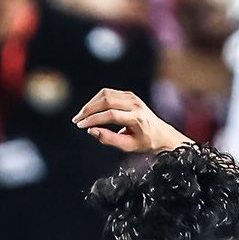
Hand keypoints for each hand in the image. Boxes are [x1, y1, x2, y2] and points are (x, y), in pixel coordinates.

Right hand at [72, 89, 186, 152]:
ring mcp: (133, 98)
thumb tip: (91, 130)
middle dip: (88, 110)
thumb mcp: (128, 146)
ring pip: (105, 94)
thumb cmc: (145, 142)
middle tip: (77, 120)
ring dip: (91, 104)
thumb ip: (109, 139)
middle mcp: (135, 105)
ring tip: (82, 116)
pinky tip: (91, 110)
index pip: (111, 115)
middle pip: (106, 101)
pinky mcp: (129, 95)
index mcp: (137, 118)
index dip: (93, 119)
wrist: (161, 134)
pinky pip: (109, 93)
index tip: (81, 125)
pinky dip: (97, 100)